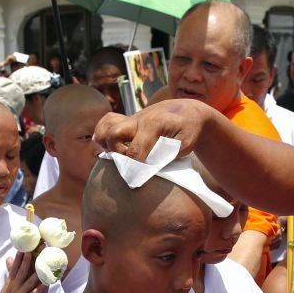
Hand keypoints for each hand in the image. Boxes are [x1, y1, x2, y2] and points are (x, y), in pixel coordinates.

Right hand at [0, 252, 46, 292]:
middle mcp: (15, 285)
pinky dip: (40, 288)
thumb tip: (9, 258)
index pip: (16, 265)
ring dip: (37, 271)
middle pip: (23, 269)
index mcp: (11, 280)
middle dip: (30, 258)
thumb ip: (10, 271)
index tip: (26, 246)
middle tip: (37, 248)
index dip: (21, 256)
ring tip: (43, 262)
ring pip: (29, 280)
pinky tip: (46, 283)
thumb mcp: (7, 284)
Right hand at [92, 98, 214, 160]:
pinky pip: (106, 123)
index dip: (134, 169)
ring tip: (115, 155)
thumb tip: (150, 169)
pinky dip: (104, 135)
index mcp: (154, 124)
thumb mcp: (186, 144)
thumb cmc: (190, 130)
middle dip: (117, 154)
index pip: (135, 150)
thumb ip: (168, 155)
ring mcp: (131, 119)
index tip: (136, 181)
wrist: (189, 112)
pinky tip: (111, 148)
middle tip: (130, 164)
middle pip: (113, 134)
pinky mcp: (127, 121)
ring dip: (105, 143)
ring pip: (106, 127)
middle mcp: (139, 120)